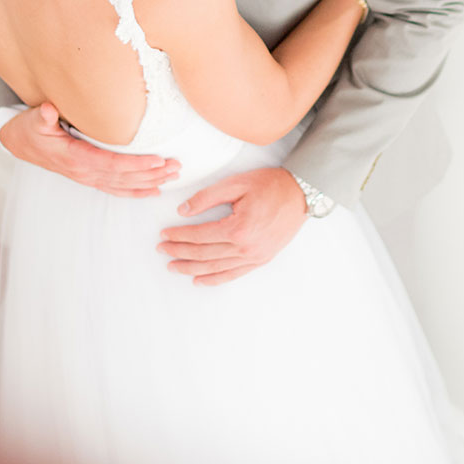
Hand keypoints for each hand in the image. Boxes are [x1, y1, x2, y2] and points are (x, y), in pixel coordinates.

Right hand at [0, 103, 178, 196]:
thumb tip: (48, 110)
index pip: (111, 164)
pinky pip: (117, 189)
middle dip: (151, 173)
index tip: (157, 161)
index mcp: (74, 158)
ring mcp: (88, 178)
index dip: (135, 164)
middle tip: (176, 167)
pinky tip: (154, 191)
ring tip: (173, 176)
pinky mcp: (90, 178)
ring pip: (124, 185)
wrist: (21, 144)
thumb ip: (42, 116)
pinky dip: (137, 192)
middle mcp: (84, 172)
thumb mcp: (33, 119)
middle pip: (124, 177)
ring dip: (150, 182)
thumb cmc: (30, 129)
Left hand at [158, 167, 308, 285]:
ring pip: (215, 267)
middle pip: (203, 254)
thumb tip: (183, 211)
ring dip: (191, 268)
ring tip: (173, 266)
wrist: (301, 194)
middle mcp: (245, 247)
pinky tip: (199, 280)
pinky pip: (233, 274)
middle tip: (162, 250)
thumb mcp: (236, 184)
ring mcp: (254, 257)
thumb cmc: (271, 185)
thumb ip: (207, 197)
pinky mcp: (261, 260)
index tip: (164, 234)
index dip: (178, 236)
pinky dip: (214, 279)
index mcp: (237, 228)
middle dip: (179, 252)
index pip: (199, 236)